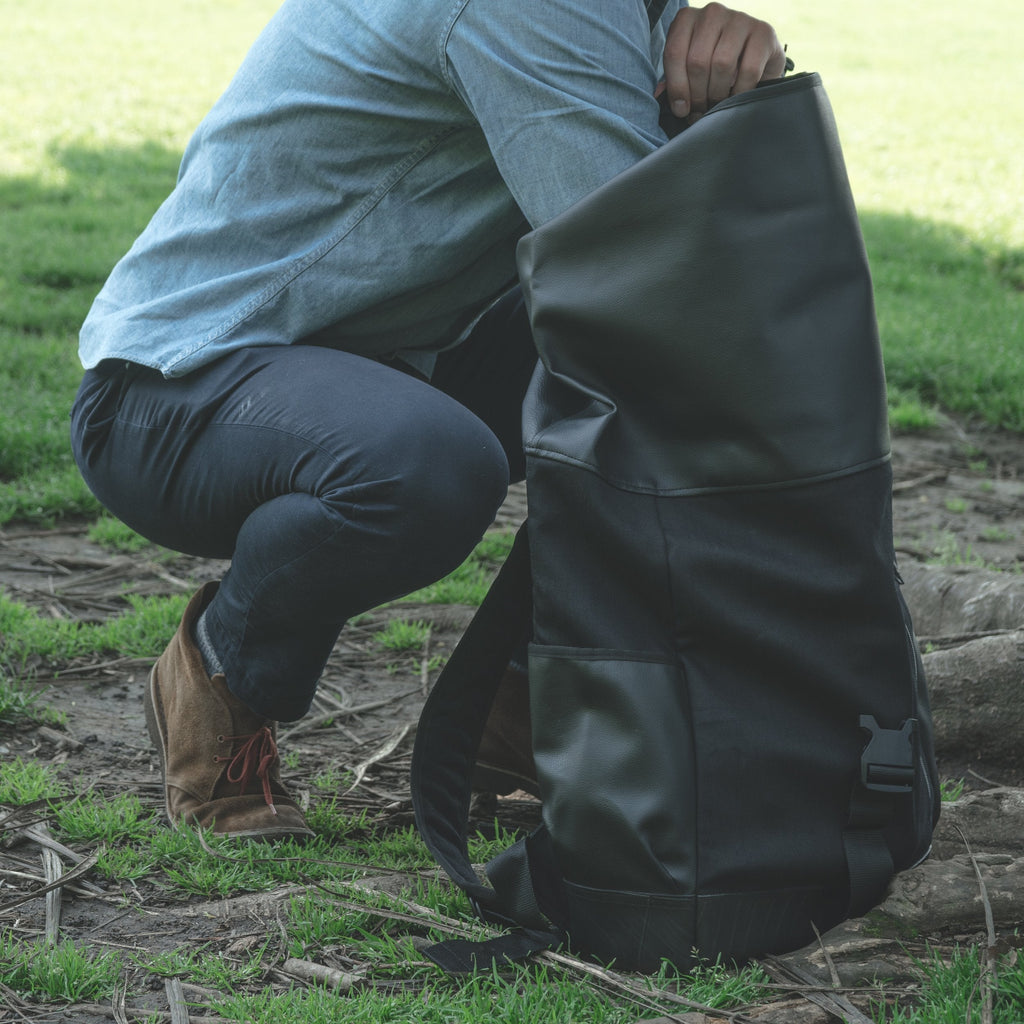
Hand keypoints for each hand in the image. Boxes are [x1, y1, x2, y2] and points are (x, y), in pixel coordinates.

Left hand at [656, 3, 786, 125]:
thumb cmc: (713, 69)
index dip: (676, 87)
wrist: (756, 60)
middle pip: (697, 61)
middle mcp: (712, 13)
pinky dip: (740, 91)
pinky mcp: (763, 32)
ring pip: (721, 64)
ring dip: (717, 94)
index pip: (674, 52)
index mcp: (687, 19)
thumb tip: (658, 96)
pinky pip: (748, 70)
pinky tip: (737, 95)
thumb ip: (673, 81)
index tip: (681, 110)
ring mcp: (739, 19)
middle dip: (697, 94)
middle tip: (701, 109)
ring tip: (717, 104)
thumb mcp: (688, 71)